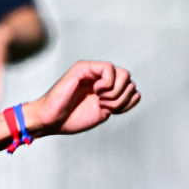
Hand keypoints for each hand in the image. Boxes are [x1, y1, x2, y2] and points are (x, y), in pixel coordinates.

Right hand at [24, 61, 139, 136]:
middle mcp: (101, 78)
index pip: (131, 88)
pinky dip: (108, 84)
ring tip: (101, 100)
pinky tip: (96, 91)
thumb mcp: (104, 112)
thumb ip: (120, 102)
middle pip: (129, 79)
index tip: (112, 111)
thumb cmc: (73, 118)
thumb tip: (136, 92)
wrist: (53, 121)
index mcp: (107, 88)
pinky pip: (109, 68)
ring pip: (124, 74)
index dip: (127, 102)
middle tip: (106, 106)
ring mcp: (93, 71)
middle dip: (122, 98)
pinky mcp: (83, 68)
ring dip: (116, 92)